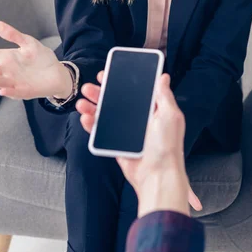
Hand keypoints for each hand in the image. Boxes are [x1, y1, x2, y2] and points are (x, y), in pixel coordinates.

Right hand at [0, 20, 64, 99]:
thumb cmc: (40, 58)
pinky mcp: (25, 91)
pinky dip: (8, 91)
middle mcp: (5, 71)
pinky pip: (15, 92)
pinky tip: (2, 90)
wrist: (57, 73)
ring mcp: (14, 82)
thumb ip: (13, 35)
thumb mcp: (28, 43)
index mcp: (5, 57)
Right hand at [77, 71, 202, 211]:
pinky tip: (85, 117)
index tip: (107, 75)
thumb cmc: (167, 147)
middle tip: (89, 88)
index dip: (120, 81)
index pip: (133, 91)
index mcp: (152, 110)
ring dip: (92, 107)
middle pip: (116, 101)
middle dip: (101, 93)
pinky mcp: (117, 144)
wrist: (157, 176)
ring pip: (105, 115)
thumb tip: (163, 77)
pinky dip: (91, 125)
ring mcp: (126, 132)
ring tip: (82, 102)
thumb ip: (164, 96)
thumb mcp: (170, 116)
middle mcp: (138, 119)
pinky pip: (101, 132)